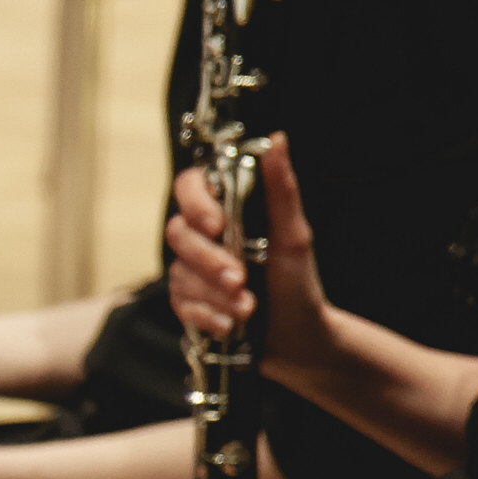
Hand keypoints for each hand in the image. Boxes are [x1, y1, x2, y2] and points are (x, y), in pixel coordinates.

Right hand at [162, 134, 327, 374]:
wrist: (297, 339)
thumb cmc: (298, 285)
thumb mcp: (293, 237)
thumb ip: (280, 189)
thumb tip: (278, 139)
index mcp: (227, 212)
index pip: (190, 187)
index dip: (195, 203)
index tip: (217, 224)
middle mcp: (204, 238)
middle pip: (179, 234)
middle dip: (211, 262)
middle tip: (242, 280)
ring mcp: (191, 271)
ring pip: (180, 274)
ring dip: (215, 294)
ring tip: (247, 309)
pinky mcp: (186, 302)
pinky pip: (181, 304)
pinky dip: (208, 315)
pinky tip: (231, 324)